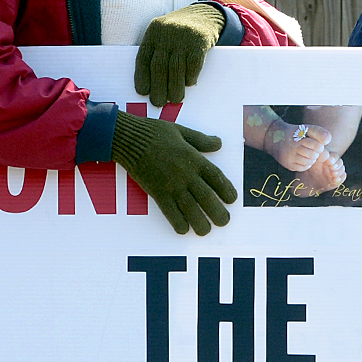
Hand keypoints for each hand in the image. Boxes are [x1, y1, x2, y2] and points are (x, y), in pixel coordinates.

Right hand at [109, 111, 236, 235]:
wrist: (129, 139)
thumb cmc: (154, 132)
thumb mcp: (181, 131)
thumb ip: (201, 140)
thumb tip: (219, 143)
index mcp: (193, 158)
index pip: (216, 177)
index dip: (227, 190)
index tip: (232, 199)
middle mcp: (185, 174)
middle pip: (207, 197)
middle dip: (217, 212)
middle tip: (224, 222)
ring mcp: (171, 185)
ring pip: (191, 208)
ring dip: (200, 222)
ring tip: (206, 231)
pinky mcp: (156, 193)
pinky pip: (170, 211)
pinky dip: (178, 222)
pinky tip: (184, 230)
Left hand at [134, 2, 226, 106]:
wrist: (204, 15)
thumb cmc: (178, 33)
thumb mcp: (162, 36)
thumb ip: (156, 54)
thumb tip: (151, 85)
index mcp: (153, 32)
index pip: (143, 58)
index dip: (142, 77)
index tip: (143, 92)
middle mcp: (166, 34)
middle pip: (159, 66)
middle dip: (158, 87)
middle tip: (158, 102)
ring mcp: (183, 37)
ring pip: (176, 68)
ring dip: (175, 87)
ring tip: (175, 99)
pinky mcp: (200, 41)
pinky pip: (193, 64)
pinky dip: (190, 77)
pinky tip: (189, 84)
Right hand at [266, 120, 330, 170]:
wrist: (275, 137)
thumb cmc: (296, 133)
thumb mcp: (307, 129)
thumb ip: (319, 132)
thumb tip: (327, 141)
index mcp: (299, 137)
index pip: (317, 147)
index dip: (319, 147)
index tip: (317, 145)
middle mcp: (293, 147)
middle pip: (314, 155)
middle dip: (315, 153)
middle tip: (312, 150)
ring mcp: (290, 157)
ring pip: (309, 162)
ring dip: (311, 159)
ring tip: (307, 154)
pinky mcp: (288, 164)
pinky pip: (303, 167)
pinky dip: (306, 164)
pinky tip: (302, 158)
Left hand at [292, 152, 346, 196]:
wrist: (310, 187)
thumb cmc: (303, 180)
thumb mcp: (299, 176)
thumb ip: (297, 176)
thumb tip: (290, 185)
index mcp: (320, 159)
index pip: (326, 153)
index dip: (327, 155)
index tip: (324, 158)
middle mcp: (327, 163)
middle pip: (336, 158)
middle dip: (334, 160)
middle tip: (331, 164)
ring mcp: (333, 171)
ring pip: (340, 166)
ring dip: (338, 168)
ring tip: (333, 172)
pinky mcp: (337, 178)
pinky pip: (342, 176)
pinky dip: (341, 177)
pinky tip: (336, 179)